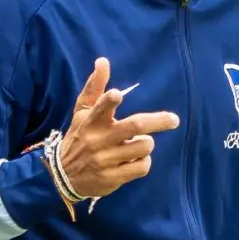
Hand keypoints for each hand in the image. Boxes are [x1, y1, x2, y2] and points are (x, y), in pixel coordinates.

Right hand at [57, 58, 179, 198]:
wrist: (64, 176)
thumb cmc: (80, 137)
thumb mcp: (82, 112)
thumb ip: (95, 87)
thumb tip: (103, 61)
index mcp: (91, 122)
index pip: (99, 108)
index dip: (109, 101)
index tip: (117, 94)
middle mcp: (98, 140)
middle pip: (134, 126)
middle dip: (158, 121)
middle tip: (174, 120)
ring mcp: (105, 160)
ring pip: (143, 146)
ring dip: (147, 143)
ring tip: (138, 144)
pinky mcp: (112, 178)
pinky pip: (142, 167)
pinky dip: (144, 162)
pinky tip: (135, 160)